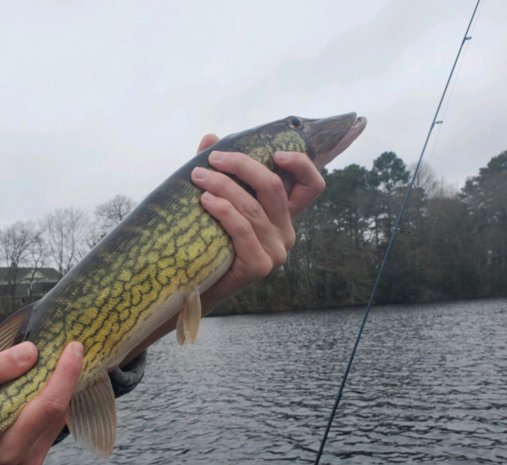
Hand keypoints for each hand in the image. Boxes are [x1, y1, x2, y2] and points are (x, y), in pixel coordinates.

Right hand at [0, 341, 82, 464]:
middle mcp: (23, 459)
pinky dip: (50, 401)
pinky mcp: (33, 460)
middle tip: (69, 346)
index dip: (66, 374)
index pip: (49, 405)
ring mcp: (30, 463)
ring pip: (58, 417)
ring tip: (54, 360)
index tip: (74, 346)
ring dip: (60, 388)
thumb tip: (31, 351)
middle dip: (68, 377)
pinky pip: (50, 425)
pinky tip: (42, 384)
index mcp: (4, 446)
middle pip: (59, 410)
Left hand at [191, 134, 325, 305]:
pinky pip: (243, 230)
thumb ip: (218, 171)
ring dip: (223, 187)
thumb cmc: (208, 239)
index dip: (302, 165)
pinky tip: (205, 201)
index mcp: (283, 215)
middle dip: (241, 166)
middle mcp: (286, 232)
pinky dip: (224, 211)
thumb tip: (210, 136)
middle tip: (212, 159)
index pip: (312, 185)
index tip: (276, 152)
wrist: (195, 285)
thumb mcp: (216, 200)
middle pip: (274, 187)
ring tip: (198, 178)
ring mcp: (276, 251)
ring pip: (253, 207)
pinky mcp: (260, 266)